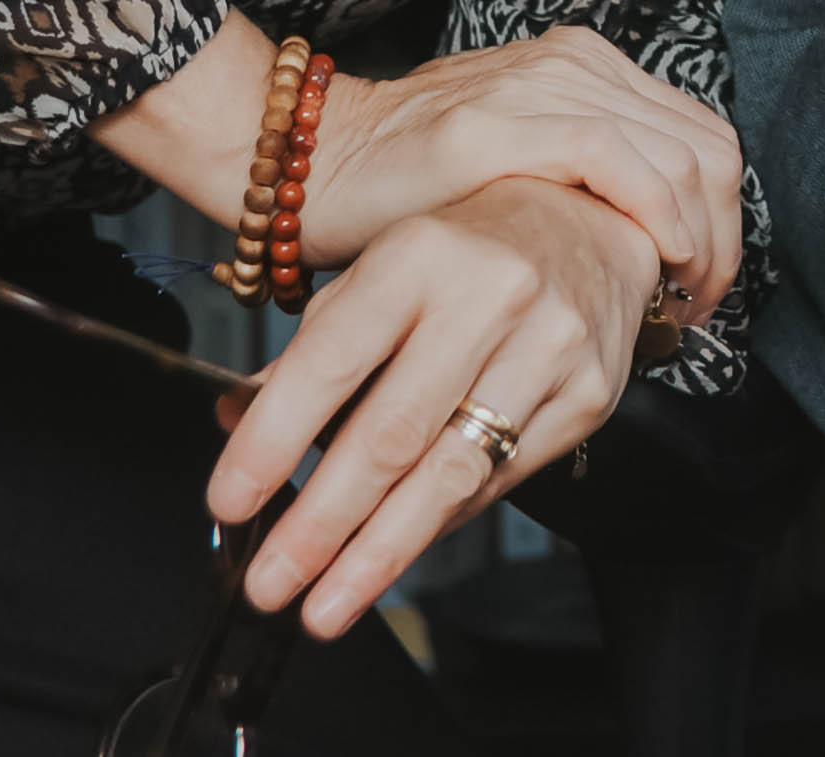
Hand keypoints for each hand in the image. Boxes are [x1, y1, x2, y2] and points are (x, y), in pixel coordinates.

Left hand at [205, 178, 658, 634]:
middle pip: (393, 434)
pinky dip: (438, 524)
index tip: (231, 501)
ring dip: (378, 552)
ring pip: (450, 473)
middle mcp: (489, 296)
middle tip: (271, 582)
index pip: (332, 360)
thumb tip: (235, 419)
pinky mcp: (587, 395)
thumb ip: (314, 347)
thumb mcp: (383, 267)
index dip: (274, 439)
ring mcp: (548, 347)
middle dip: (322, 523)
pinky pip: (499, 482)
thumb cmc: (467, 250)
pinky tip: (395, 552)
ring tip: (325, 604)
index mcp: (418, 254)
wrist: (593, 222)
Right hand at [298, 27, 747, 330]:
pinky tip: (656, 269)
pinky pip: (622, 163)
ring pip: (682, 159)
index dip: (724, 222)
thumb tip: (658, 242)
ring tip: (677, 307)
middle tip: (700, 311)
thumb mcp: (523, 164)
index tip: (704, 289)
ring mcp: (544, 86)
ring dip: (702, 245)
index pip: (702, 139)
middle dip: (724, 242)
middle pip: (709, 151)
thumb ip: (588, 178)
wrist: (319, 165)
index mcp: (587, 67)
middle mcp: (577, 63)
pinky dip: (660, 220)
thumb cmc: (416, 186)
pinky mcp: (507, 123)